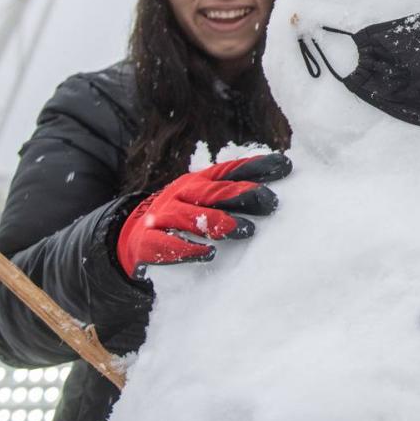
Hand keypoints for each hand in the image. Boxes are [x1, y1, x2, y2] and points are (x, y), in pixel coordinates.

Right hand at [116, 152, 291, 277]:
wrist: (133, 237)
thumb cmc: (183, 218)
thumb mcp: (204, 199)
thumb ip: (232, 195)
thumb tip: (274, 195)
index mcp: (198, 181)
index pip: (230, 170)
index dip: (257, 166)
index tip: (286, 166)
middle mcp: (181, 194)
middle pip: (214, 192)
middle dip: (244, 195)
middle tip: (271, 203)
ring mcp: (162, 217)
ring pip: (191, 216)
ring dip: (220, 222)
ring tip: (246, 230)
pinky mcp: (147, 242)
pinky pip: (166, 244)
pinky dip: (188, 249)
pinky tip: (208, 254)